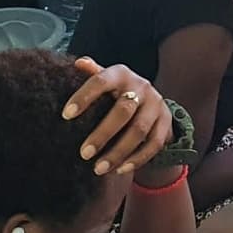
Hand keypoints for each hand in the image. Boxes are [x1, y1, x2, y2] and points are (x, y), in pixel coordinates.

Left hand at [62, 58, 171, 174]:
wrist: (150, 102)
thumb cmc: (116, 92)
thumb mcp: (105, 80)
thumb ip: (93, 74)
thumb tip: (79, 63)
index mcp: (121, 74)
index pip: (100, 81)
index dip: (84, 97)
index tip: (66, 116)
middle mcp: (142, 87)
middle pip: (123, 111)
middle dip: (102, 134)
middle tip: (83, 154)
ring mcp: (157, 105)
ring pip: (139, 131)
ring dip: (118, 152)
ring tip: (98, 168)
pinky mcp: (166, 123)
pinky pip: (154, 144)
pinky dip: (137, 159)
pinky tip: (120, 170)